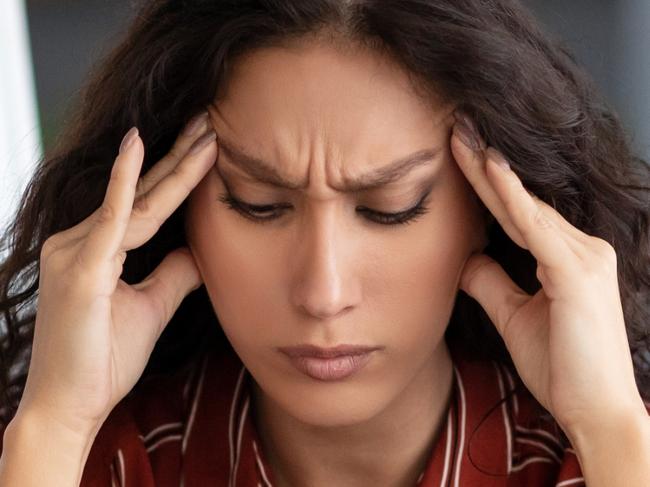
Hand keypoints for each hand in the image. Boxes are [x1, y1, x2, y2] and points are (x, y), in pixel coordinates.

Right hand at [16, 111, 217, 436]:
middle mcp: (80, 241)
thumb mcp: (151, 308)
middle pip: (143, 191)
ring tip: (207, 129)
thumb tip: (198, 251)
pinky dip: (127, 181)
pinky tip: (140, 146)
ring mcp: (76, 251)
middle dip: (180, 155)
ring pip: (138, 201)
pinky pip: (111, 218)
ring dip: (174, 163)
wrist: (69, 407)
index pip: (147, 203)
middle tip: (212, 119)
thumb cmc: (103, 361)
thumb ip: (173, 275)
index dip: (179, 174)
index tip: (209, 146)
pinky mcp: (79, 268)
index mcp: (96, 249)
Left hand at [449, 111, 645, 435]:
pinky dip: (512, 197)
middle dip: (483, 164)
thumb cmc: (562, 367)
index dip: (485, 184)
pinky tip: (490, 168)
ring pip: (525, 206)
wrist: (595, 411)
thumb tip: (464, 258)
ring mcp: (584, 258)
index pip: (516, 213)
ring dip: (490, 170)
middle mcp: (580, 249)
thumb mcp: (514, 316)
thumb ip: (491, 283)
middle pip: (519, 200)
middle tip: (455, 128)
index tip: (458, 154)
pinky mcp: (577, 273)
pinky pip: (536, 228)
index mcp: (566, 258)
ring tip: (461, 136)